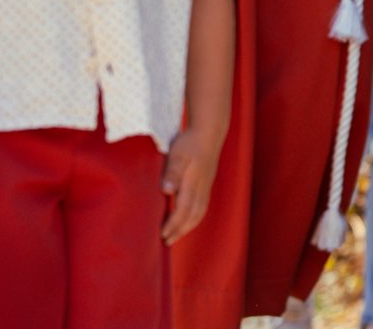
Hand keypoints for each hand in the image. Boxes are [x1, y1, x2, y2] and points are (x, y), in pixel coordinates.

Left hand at [160, 125, 221, 243]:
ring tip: (176, 234)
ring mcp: (206, 185)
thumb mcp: (177, 154)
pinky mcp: (207, 183)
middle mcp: (202, 187)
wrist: (209, 132)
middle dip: (180, 230)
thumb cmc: (190, 142)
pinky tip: (188, 218)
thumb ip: (172, 173)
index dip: (173, 225)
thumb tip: (167, 191)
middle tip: (167, 241)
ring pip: (199, 212)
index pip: (183, 210)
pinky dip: (195, 217)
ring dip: (188, 226)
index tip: (162, 235)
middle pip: (193, 215)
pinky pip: (202, 206)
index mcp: (193, 183)